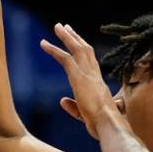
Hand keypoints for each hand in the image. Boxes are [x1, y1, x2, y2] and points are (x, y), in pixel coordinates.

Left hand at [39, 23, 119, 138]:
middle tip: (64, 26)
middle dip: (75, 37)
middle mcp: (95, 75)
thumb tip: (62, 100)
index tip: (76, 41)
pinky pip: (65, 58)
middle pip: (85, 50)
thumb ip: (73, 107)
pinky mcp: (79, 77)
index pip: (91, 62)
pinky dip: (54, 49)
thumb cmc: (101, 125)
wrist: (109, 124)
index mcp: (98, 83)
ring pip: (77, 49)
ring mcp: (88, 74)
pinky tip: (44, 43)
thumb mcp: (85, 115)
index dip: (83, 50)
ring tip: (57, 26)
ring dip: (66, 36)